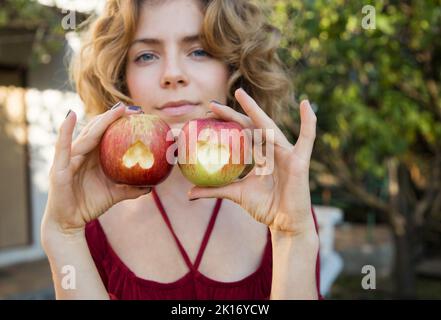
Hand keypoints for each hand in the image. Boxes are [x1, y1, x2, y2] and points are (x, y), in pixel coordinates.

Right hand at [42, 104, 151, 235]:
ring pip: (87, 135)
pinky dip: (65, 130)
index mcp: (93, 156)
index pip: (107, 133)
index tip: (139, 113)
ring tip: (117, 110)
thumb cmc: (89, 205)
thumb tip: (151, 186)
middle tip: (134, 109)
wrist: (68, 223)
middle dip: (114, 117)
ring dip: (102, 121)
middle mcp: (81, 153)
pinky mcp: (59, 167)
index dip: (119, 121)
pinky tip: (70, 115)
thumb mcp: (114, 194)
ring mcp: (69, 158)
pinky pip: (62, 147)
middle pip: (98, 129)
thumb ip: (131, 189)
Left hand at [188, 88, 316, 236]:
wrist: (284, 223)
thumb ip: (215, 190)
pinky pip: (307, 139)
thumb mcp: (236, 194)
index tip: (207, 114)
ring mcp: (285, 153)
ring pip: (268, 127)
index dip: (225, 122)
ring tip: (240, 95)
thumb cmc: (264, 207)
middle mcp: (271, 150)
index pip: (240, 133)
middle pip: (250, 126)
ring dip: (254, 110)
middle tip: (211, 104)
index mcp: (259, 155)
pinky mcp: (299, 160)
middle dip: (231, 114)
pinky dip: (309, 122)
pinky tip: (306, 104)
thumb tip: (189, 194)